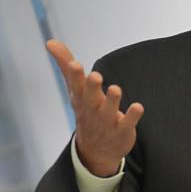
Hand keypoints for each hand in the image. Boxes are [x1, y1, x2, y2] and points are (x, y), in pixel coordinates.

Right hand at [47, 40, 143, 176]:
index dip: (75, 75)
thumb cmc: (87, 109)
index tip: (75, 64)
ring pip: (109, 110)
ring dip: (112, 100)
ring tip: (115, 88)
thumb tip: (50, 41)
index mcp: (81, 98)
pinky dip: (132, 116)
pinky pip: (127, 123)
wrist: (96, 150)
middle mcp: (93, 109)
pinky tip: (139, 107)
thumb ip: (65, 64)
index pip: (76, 85)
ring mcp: (107, 121)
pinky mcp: (122, 130)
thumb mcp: (76, 88)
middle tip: (96, 76)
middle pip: (90, 98)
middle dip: (92, 87)